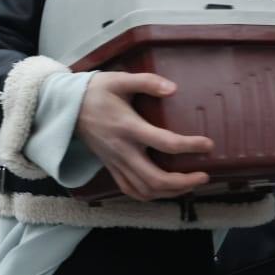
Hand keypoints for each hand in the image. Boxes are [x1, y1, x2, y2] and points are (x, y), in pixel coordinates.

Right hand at [75, 72, 213, 201]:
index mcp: (128, 127)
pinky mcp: (111, 167)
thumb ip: (147, 81)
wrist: (65, 108)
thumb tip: (173, 88)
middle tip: (204, 175)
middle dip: (184, 182)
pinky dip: (151, 195)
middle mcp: (123, 150)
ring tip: (190, 184)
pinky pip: (131, 190)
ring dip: (170, 192)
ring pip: (145, 190)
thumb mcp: (119, 79)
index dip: (191, 146)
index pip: (165, 143)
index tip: (209, 145)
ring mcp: (116, 162)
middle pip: (156, 179)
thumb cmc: (95, 91)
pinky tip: (165, 190)